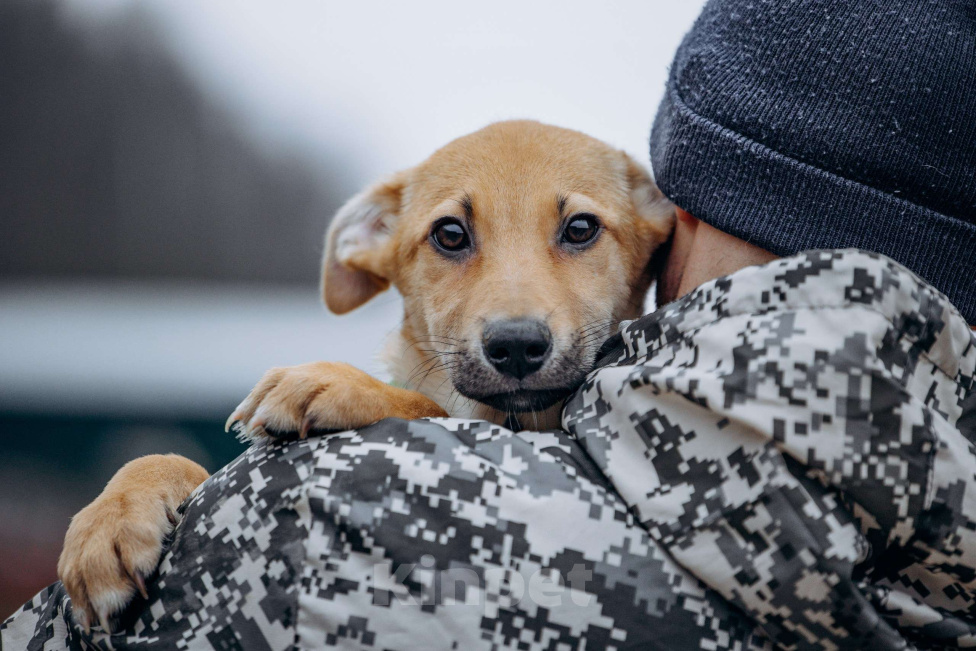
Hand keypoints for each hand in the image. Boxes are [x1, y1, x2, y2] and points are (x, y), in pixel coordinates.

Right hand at [57, 454, 208, 632]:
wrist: (148, 476)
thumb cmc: (183, 493)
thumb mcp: (197, 496)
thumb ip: (200, 519)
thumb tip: (218, 546)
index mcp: (145, 498)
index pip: (136, 530)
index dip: (139, 557)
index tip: (146, 583)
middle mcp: (111, 511)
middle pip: (100, 555)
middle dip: (108, 587)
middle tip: (119, 612)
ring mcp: (90, 525)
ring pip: (81, 565)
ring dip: (90, 598)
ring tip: (102, 625)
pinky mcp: (77, 538)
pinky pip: (70, 570)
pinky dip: (77, 595)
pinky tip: (88, 618)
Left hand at [225, 361, 447, 440]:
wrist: (420, 427)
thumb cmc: (373, 433)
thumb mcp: (332, 421)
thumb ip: (303, 423)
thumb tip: (262, 440)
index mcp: (320, 376)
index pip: (275, 379)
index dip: (253, 400)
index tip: (237, 426)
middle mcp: (329, 372)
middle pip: (280, 379)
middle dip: (262, 406)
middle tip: (253, 434)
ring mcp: (344, 381)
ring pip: (296, 386)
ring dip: (279, 411)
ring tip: (271, 434)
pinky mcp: (359, 395)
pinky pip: (326, 400)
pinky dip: (311, 415)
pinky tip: (306, 433)